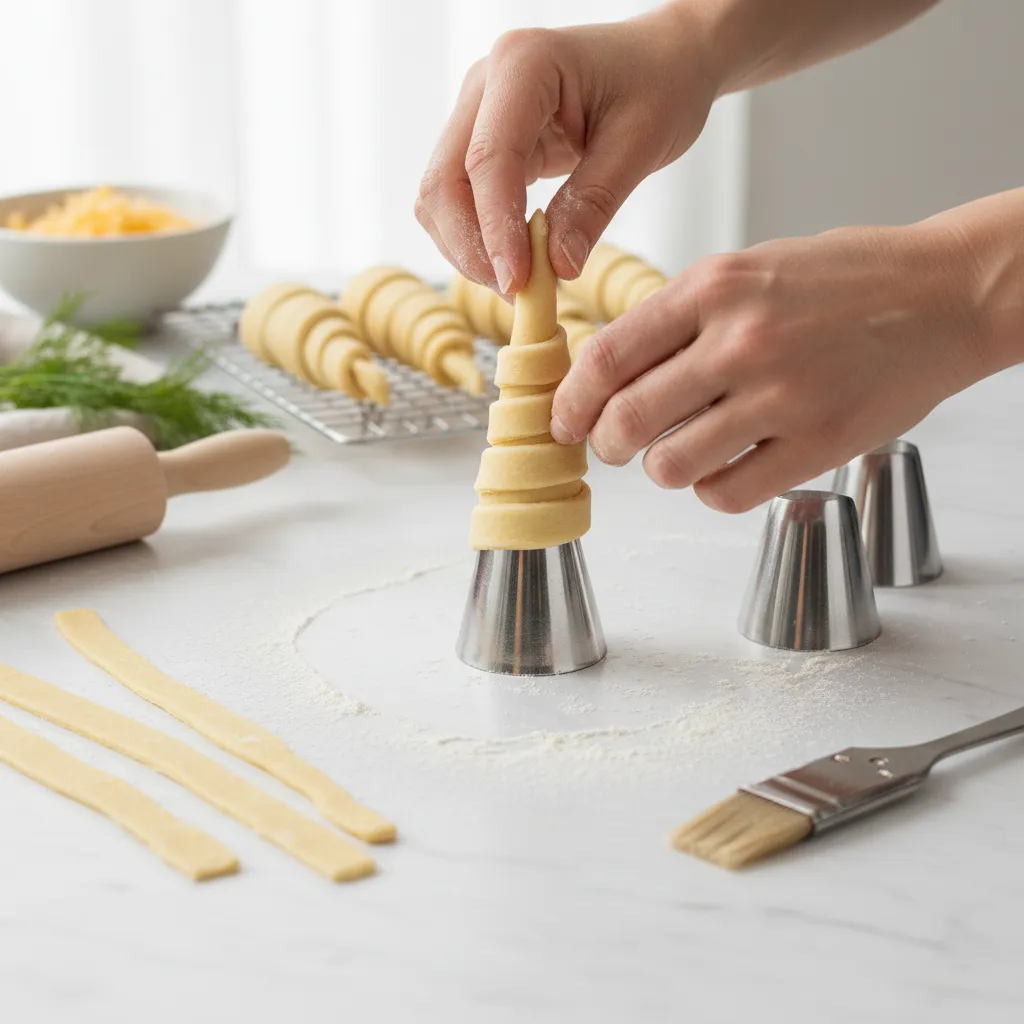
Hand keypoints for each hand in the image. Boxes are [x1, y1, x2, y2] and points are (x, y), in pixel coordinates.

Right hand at [415, 6, 717, 292]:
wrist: (662, 59)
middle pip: (445, 181)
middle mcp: (484, 84)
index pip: (489, 159)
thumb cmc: (660, 84)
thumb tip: (557, 267)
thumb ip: (593, 204)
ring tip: (519, 283)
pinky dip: (477, 238)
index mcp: (523, 64)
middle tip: (517, 293)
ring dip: (468, 249)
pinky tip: (515, 261)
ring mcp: (475, 112)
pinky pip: (458, 200)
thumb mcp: (640, 144)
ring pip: (440, 196)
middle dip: (471, 247)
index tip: (517, 282)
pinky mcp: (480, 141)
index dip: (496, 229)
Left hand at [550, 222, 988, 511]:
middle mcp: (742, 340)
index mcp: (714, 286)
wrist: (945, 294)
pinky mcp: (818, 444)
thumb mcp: (749, 269)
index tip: (564, 420)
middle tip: (611, 447)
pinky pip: (726, 494)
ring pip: (671, 466)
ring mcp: (782, 396)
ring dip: (661, 469)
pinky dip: (712, 489)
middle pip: (627, 420)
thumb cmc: (845, 281)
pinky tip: (727, 467)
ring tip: (680, 452)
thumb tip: (609, 372)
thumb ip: (680, 317)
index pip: (607, 356)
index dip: (571, 400)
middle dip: (605, 445)